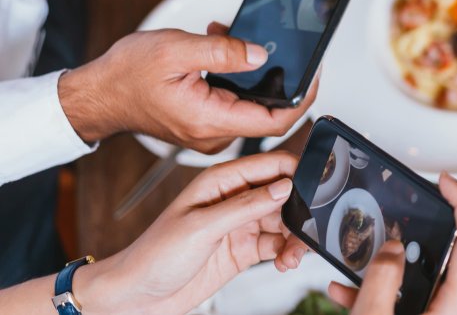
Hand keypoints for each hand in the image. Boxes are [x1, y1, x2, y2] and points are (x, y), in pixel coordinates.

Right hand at [59, 24, 316, 152]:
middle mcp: (213, 133)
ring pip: (251, 104)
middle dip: (277, 77)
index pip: (276, 121)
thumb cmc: (125, 76)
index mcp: (210, 120)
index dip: (303, 100)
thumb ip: (224, 52)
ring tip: (234, 39)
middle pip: (269, 113)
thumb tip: (261, 56)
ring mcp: (209, 131)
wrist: (95, 95)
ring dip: (253, 73)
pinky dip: (236, 77)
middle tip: (279, 47)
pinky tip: (222, 52)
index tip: (315, 76)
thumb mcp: (177, 50)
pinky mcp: (203, 123)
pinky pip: (234, 103)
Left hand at [72, 152, 299, 314]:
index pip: (271, 165)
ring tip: (292, 255)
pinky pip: (276, 246)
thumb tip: (284, 186)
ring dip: (295, 238)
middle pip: (284, 196)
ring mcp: (240, 225)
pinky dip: (286, 254)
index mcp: (221, 181)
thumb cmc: (154, 255)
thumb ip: (247, 206)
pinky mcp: (243, 250)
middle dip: (300, 213)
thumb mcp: (202, 227)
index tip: (317, 188)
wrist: (135, 297)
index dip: (297, 173)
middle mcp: (234, 199)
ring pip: (284, 223)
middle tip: (305, 232)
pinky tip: (284, 262)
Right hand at [328, 173, 456, 313]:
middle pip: (448, 252)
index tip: (446, 180)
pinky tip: (350, 290)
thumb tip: (392, 249)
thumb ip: (382, 281)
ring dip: (390, 266)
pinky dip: (383, 291)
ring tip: (363, 258)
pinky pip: (411, 297)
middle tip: (398, 214)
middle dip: (415, 232)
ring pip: (423, 275)